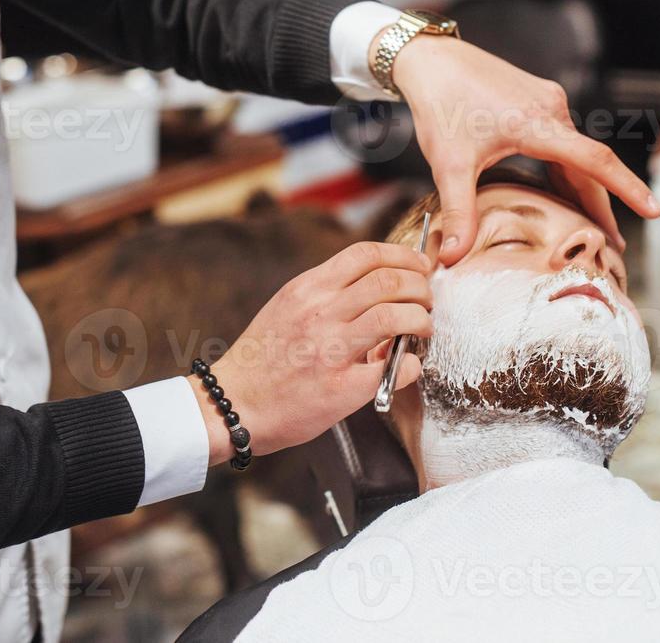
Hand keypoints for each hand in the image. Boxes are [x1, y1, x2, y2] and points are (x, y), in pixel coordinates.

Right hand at [187, 242, 432, 464]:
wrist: (234, 405)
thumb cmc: (261, 359)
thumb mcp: (287, 308)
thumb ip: (326, 294)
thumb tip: (375, 287)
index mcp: (307, 289)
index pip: (365, 254)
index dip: (402, 256)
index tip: (418, 267)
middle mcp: (319, 313)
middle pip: (389, 281)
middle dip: (420, 287)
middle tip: (426, 300)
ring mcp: (330, 349)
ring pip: (395, 317)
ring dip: (421, 320)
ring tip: (422, 329)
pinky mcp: (341, 388)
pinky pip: (395, 367)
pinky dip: (411, 364)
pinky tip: (407, 367)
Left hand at [386, 34, 659, 266]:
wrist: (430, 58)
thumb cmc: (439, 105)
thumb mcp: (447, 164)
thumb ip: (459, 211)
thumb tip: (452, 258)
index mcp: (539, 125)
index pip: (596, 161)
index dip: (627, 188)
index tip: (655, 211)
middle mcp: (553, 109)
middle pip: (589, 164)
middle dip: (603, 205)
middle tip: (613, 247)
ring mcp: (548, 101)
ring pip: (575, 152)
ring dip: (583, 187)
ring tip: (593, 226)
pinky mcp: (537, 98)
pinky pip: (562, 139)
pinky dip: (567, 168)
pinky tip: (563, 191)